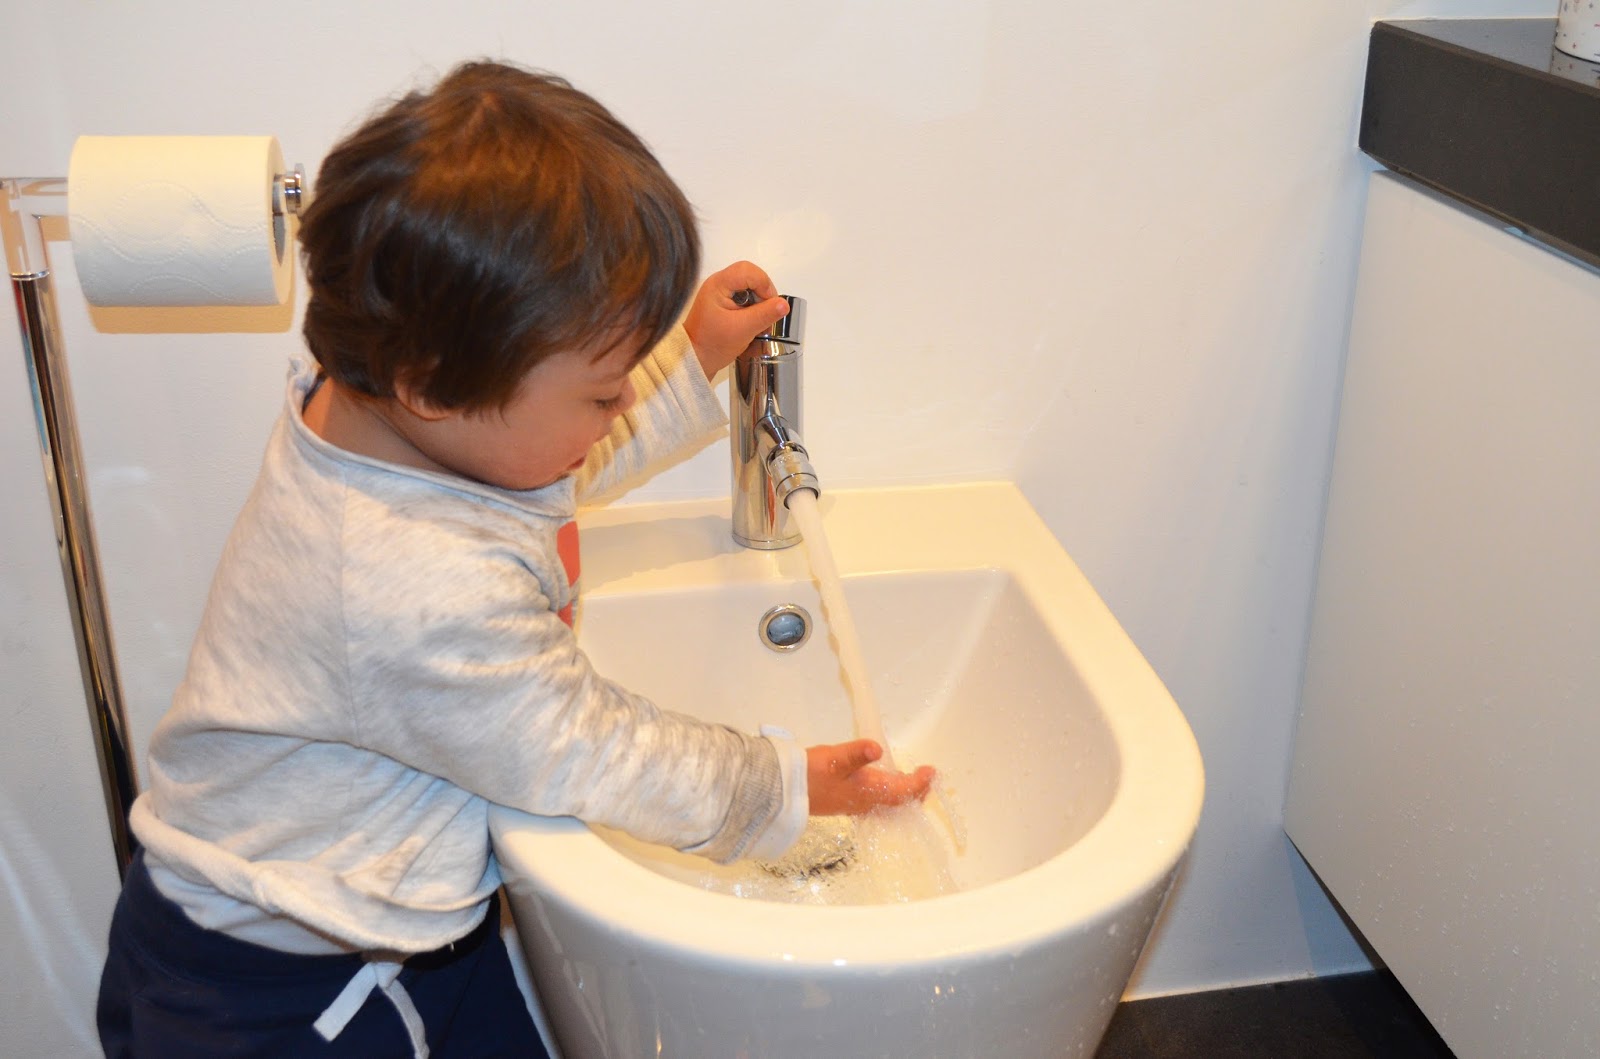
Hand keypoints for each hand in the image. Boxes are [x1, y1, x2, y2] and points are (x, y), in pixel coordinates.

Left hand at [682, 261, 789, 378]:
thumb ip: (765, 315)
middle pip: (750, 275)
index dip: (764, 286)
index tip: (769, 306)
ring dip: (759, 301)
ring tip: (757, 320)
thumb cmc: (712, 345)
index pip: (749, 271)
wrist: (695, 359)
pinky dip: (753, 306)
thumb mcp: (743, 330)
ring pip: (749, 285)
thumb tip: (783, 304)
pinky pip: (745, 295)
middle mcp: (718, 284)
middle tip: (765, 313)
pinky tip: (750, 321)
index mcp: (718, 285)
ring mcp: (720, 292)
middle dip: (763, 293)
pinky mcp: (723, 301)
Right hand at [806, 739, 935, 815]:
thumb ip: (856, 753)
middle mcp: (867, 802)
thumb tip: (875, 748)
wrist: (784, 791)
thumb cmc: (810, 773)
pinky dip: (890, 792)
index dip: (921, 782)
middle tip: (927, 776)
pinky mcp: (848, 802)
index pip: (904, 791)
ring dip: (905, 792)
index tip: (931, 770)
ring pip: (890, 802)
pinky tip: (885, 781)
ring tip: (912, 778)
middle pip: (901, 801)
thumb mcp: (834, 758)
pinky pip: (879, 801)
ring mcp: (857, 804)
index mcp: (869, 792)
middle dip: (917, 790)